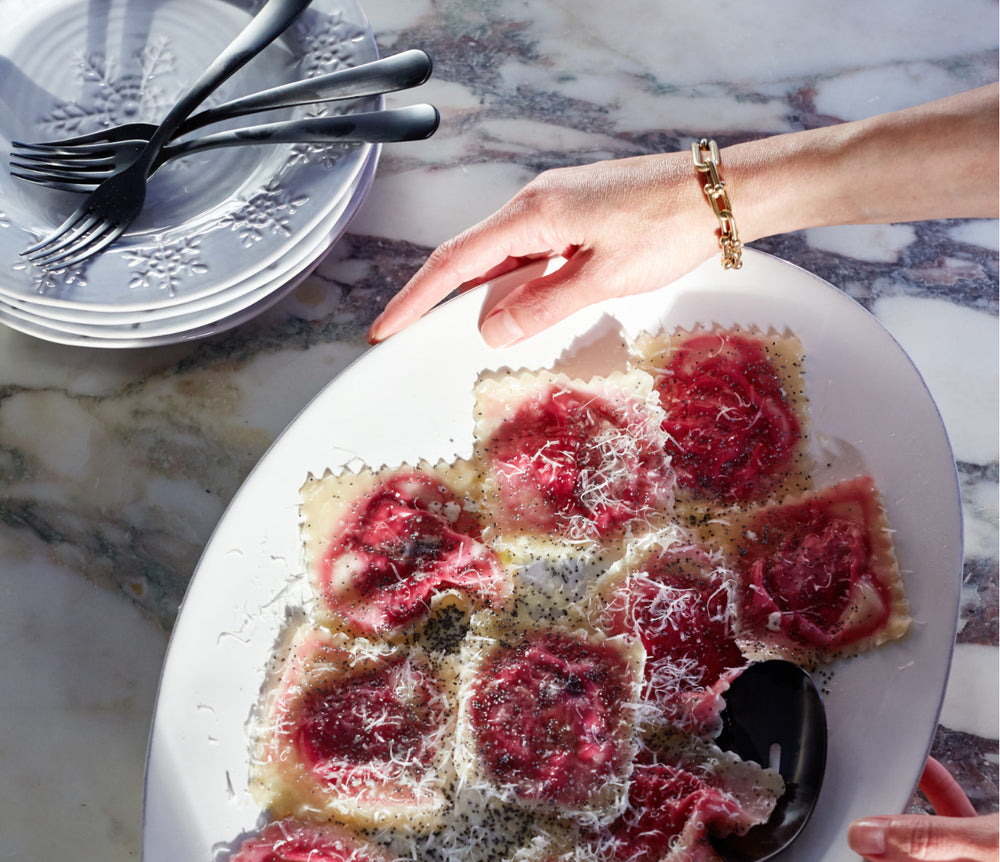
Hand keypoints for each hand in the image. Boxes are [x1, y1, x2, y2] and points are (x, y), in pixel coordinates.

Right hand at [368, 152, 718, 347]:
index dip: (415, 298)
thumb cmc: (668, 226)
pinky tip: (521, 309)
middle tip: (415, 340)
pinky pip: (531, 256)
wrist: (721, 194)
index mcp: (533, 213)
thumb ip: (542, 306)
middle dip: (440, 301)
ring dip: (485, 297)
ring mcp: (557, 210)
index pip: (455, 261)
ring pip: (503, 260)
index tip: (386, 328)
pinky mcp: (577, 218)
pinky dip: (517, 285)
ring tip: (468, 334)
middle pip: (472, 259)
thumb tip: (491, 330)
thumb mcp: (602, 277)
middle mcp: (537, 205)